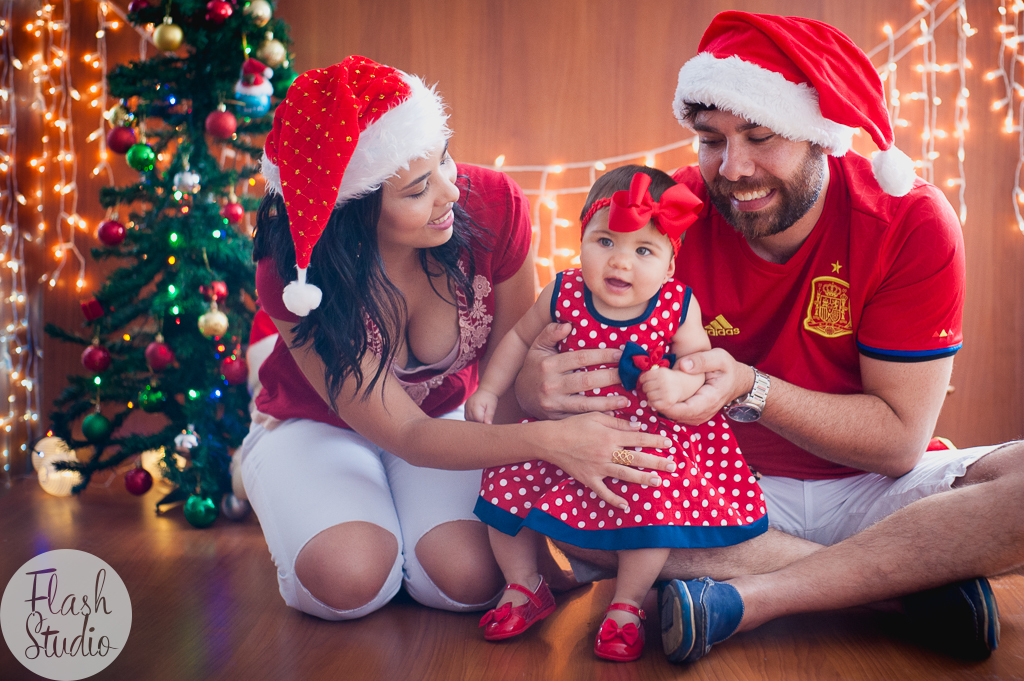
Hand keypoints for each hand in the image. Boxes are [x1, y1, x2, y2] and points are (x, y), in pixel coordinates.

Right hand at [466, 390, 498, 423]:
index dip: (483, 424)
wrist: (486, 390)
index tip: (488, 424)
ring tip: (482, 418)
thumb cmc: (490, 398)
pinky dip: (472, 419)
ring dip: (475, 421)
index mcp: (475, 406)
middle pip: (472, 421)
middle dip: (479, 423)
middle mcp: (469, 407)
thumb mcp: (492, 407)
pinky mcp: (466, 407)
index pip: (478, 420)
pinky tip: (478, 417)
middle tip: (486, 420)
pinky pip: (467, 416)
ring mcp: (466, 407)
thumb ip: (489, 416)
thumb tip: (488, 424)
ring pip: (468, 420)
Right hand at [515, 323, 627, 419]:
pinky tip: (612, 416)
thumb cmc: (534, 367)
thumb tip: (567, 324)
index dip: (602, 356)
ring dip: (608, 402)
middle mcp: (551, 385)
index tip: (620, 355)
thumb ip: (550, 333)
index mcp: (548, 365)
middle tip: (629, 375)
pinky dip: (596, 418)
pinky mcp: (557, 418)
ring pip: (585, 403)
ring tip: (626, 399)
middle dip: (610, 377)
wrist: (520, 395)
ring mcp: (553, 404)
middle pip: (586, 380)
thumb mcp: (538, 347)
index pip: (580, 358)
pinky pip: (580, 418)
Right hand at [534, 412, 678, 510]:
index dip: (655, 441)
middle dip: (656, 461)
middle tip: (672, 466)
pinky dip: (614, 500)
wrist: (551, 440)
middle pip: (636, 458)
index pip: (638, 438)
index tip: (669, 444)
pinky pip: (603, 492)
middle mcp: (607, 452)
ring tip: (658, 482)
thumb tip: (638, 426)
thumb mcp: (596, 416)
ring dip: (642, 479)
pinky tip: (626, 505)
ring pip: (625, 474)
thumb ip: (617, 422)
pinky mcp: (589, 479)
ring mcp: (599, 467)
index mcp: (610, 435)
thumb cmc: (573, 425)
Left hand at [657, 348, 753, 424]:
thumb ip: (701, 360)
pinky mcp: (694, 415)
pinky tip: (659, 395)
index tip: (653, 395)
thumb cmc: (728, 368)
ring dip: (661, 407)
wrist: (737, 381)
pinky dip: (667, 407)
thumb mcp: (719, 358)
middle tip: (647, 391)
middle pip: (676, 416)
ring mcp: (699, 416)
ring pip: (674, 417)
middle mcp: (703, 413)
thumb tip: (683, 366)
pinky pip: (677, 415)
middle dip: (660, 405)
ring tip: (651, 392)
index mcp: (709, 400)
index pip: (683, 410)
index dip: (666, 406)